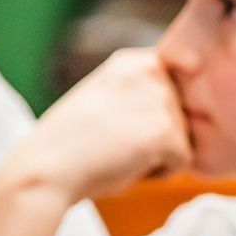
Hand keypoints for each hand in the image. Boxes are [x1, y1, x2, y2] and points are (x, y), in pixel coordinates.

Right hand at [0, 48, 192, 206]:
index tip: (117, 126)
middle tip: (114, 143)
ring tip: (117, 153)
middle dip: (157, 136)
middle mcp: (152, 71)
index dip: (150, 117)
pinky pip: (183, 162)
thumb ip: (144, 93)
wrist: (44, 169)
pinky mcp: (168, 132)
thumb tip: (191, 93)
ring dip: (158, 155)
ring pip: (183, 139)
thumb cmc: (71, 142)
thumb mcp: (109, 99)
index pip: (174, 90)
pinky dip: (160, 174)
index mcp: (135, 61)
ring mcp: (162, 100)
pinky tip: (124, 167)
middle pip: (182, 116)